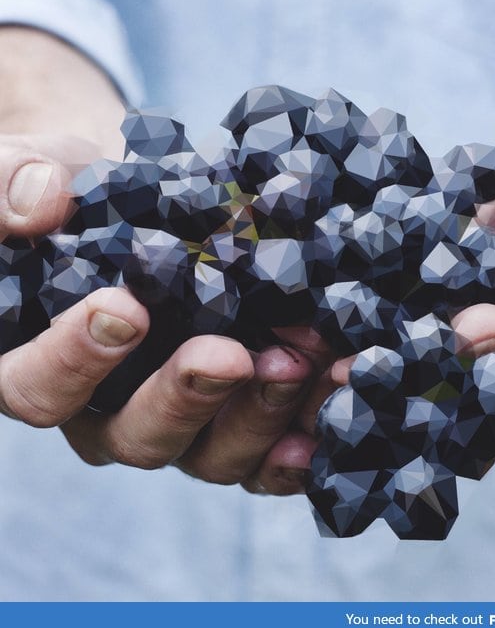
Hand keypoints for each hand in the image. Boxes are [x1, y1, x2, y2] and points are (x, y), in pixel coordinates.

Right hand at [0, 134, 315, 487]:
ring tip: (303, 364)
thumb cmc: (87, 196)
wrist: (154, 207)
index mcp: (45, 366)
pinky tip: (329, 404)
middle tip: (231, 355)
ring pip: (210, 455)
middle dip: (186, 397)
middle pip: (136, 437)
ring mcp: (183, 424)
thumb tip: (38, 205)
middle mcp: (112, 412)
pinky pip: (266, 454)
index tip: (125, 308)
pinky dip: (300, 439)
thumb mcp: (39, 172)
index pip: (37, 387)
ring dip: (259, 416)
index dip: (75, 358)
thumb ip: (15, 183)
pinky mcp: (236, 422)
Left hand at [249, 166, 494, 494]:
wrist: (489, 224)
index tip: (473, 323)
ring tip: (299, 365)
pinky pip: (345, 401)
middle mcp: (481, 406)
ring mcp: (425, 400)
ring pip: (388, 424)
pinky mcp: (376, 384)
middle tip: (353, 367)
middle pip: (450, 423)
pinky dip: (311, 387)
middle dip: (403, 394)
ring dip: (343, 400)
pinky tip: (275, 364)